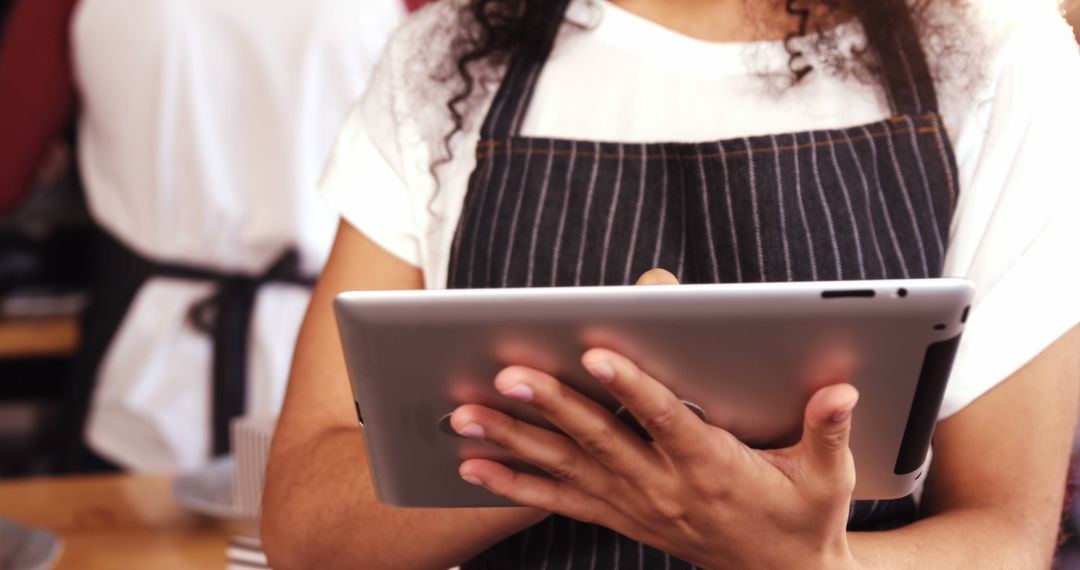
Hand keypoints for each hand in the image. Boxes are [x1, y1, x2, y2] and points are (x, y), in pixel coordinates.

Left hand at [449, 270, 860, 568]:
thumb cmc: (804, 519)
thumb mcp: (828, 478)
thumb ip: (828, 429)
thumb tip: (839, 389)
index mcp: (712, 467)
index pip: (665, 419)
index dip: (630, 387)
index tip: (593, 355)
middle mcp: (663, 488)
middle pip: (599, 439)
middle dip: (550, 406)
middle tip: (506, 376)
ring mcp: (635, 506)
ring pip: (567, 467)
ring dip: (514, 440)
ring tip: (466, 415)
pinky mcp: (620, 516)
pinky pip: (558, 500)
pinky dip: (514, 482)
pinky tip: (473, 465)